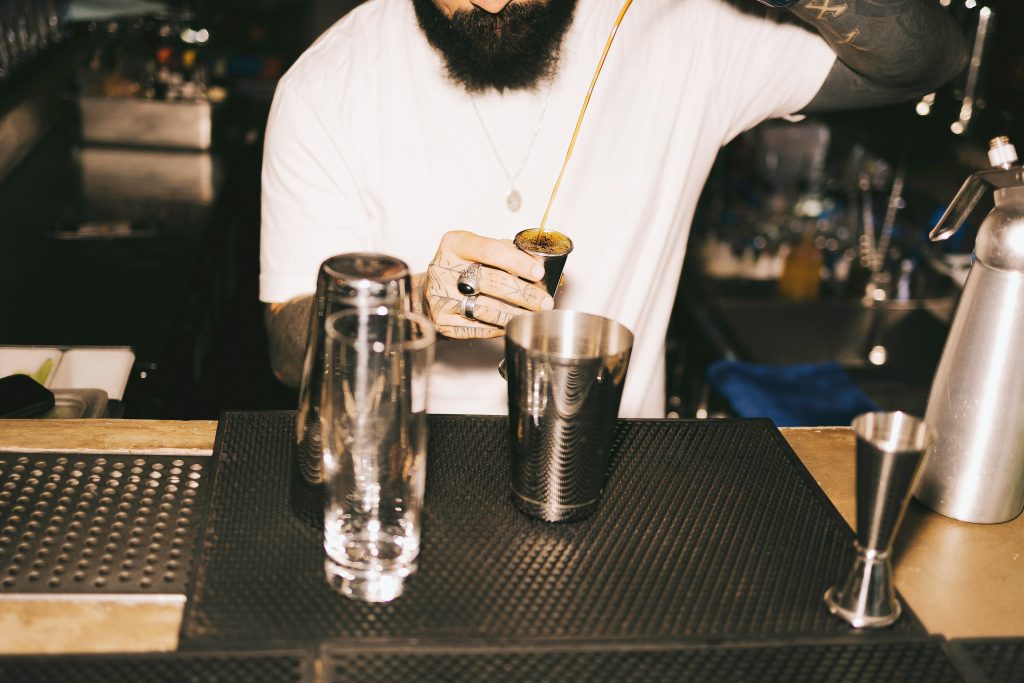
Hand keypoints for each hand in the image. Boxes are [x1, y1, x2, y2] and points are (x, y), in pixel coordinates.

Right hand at [426, 230, 553, 337]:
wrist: (428, 293)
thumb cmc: (458, 269)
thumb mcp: (475, 250)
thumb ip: (503, 251)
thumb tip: (535, 263)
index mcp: (454, 245)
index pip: (490, 251)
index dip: (517, 262)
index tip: (538, 273)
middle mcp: (443, 269)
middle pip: (492, 282)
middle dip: (524, 294)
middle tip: (544, 301)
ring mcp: (441, 298)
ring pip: (487, 308)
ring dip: (516, 314)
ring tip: (533, 315)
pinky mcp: (443, 322)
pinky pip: (479, 328)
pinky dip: (500, 327)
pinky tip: (512, 323)